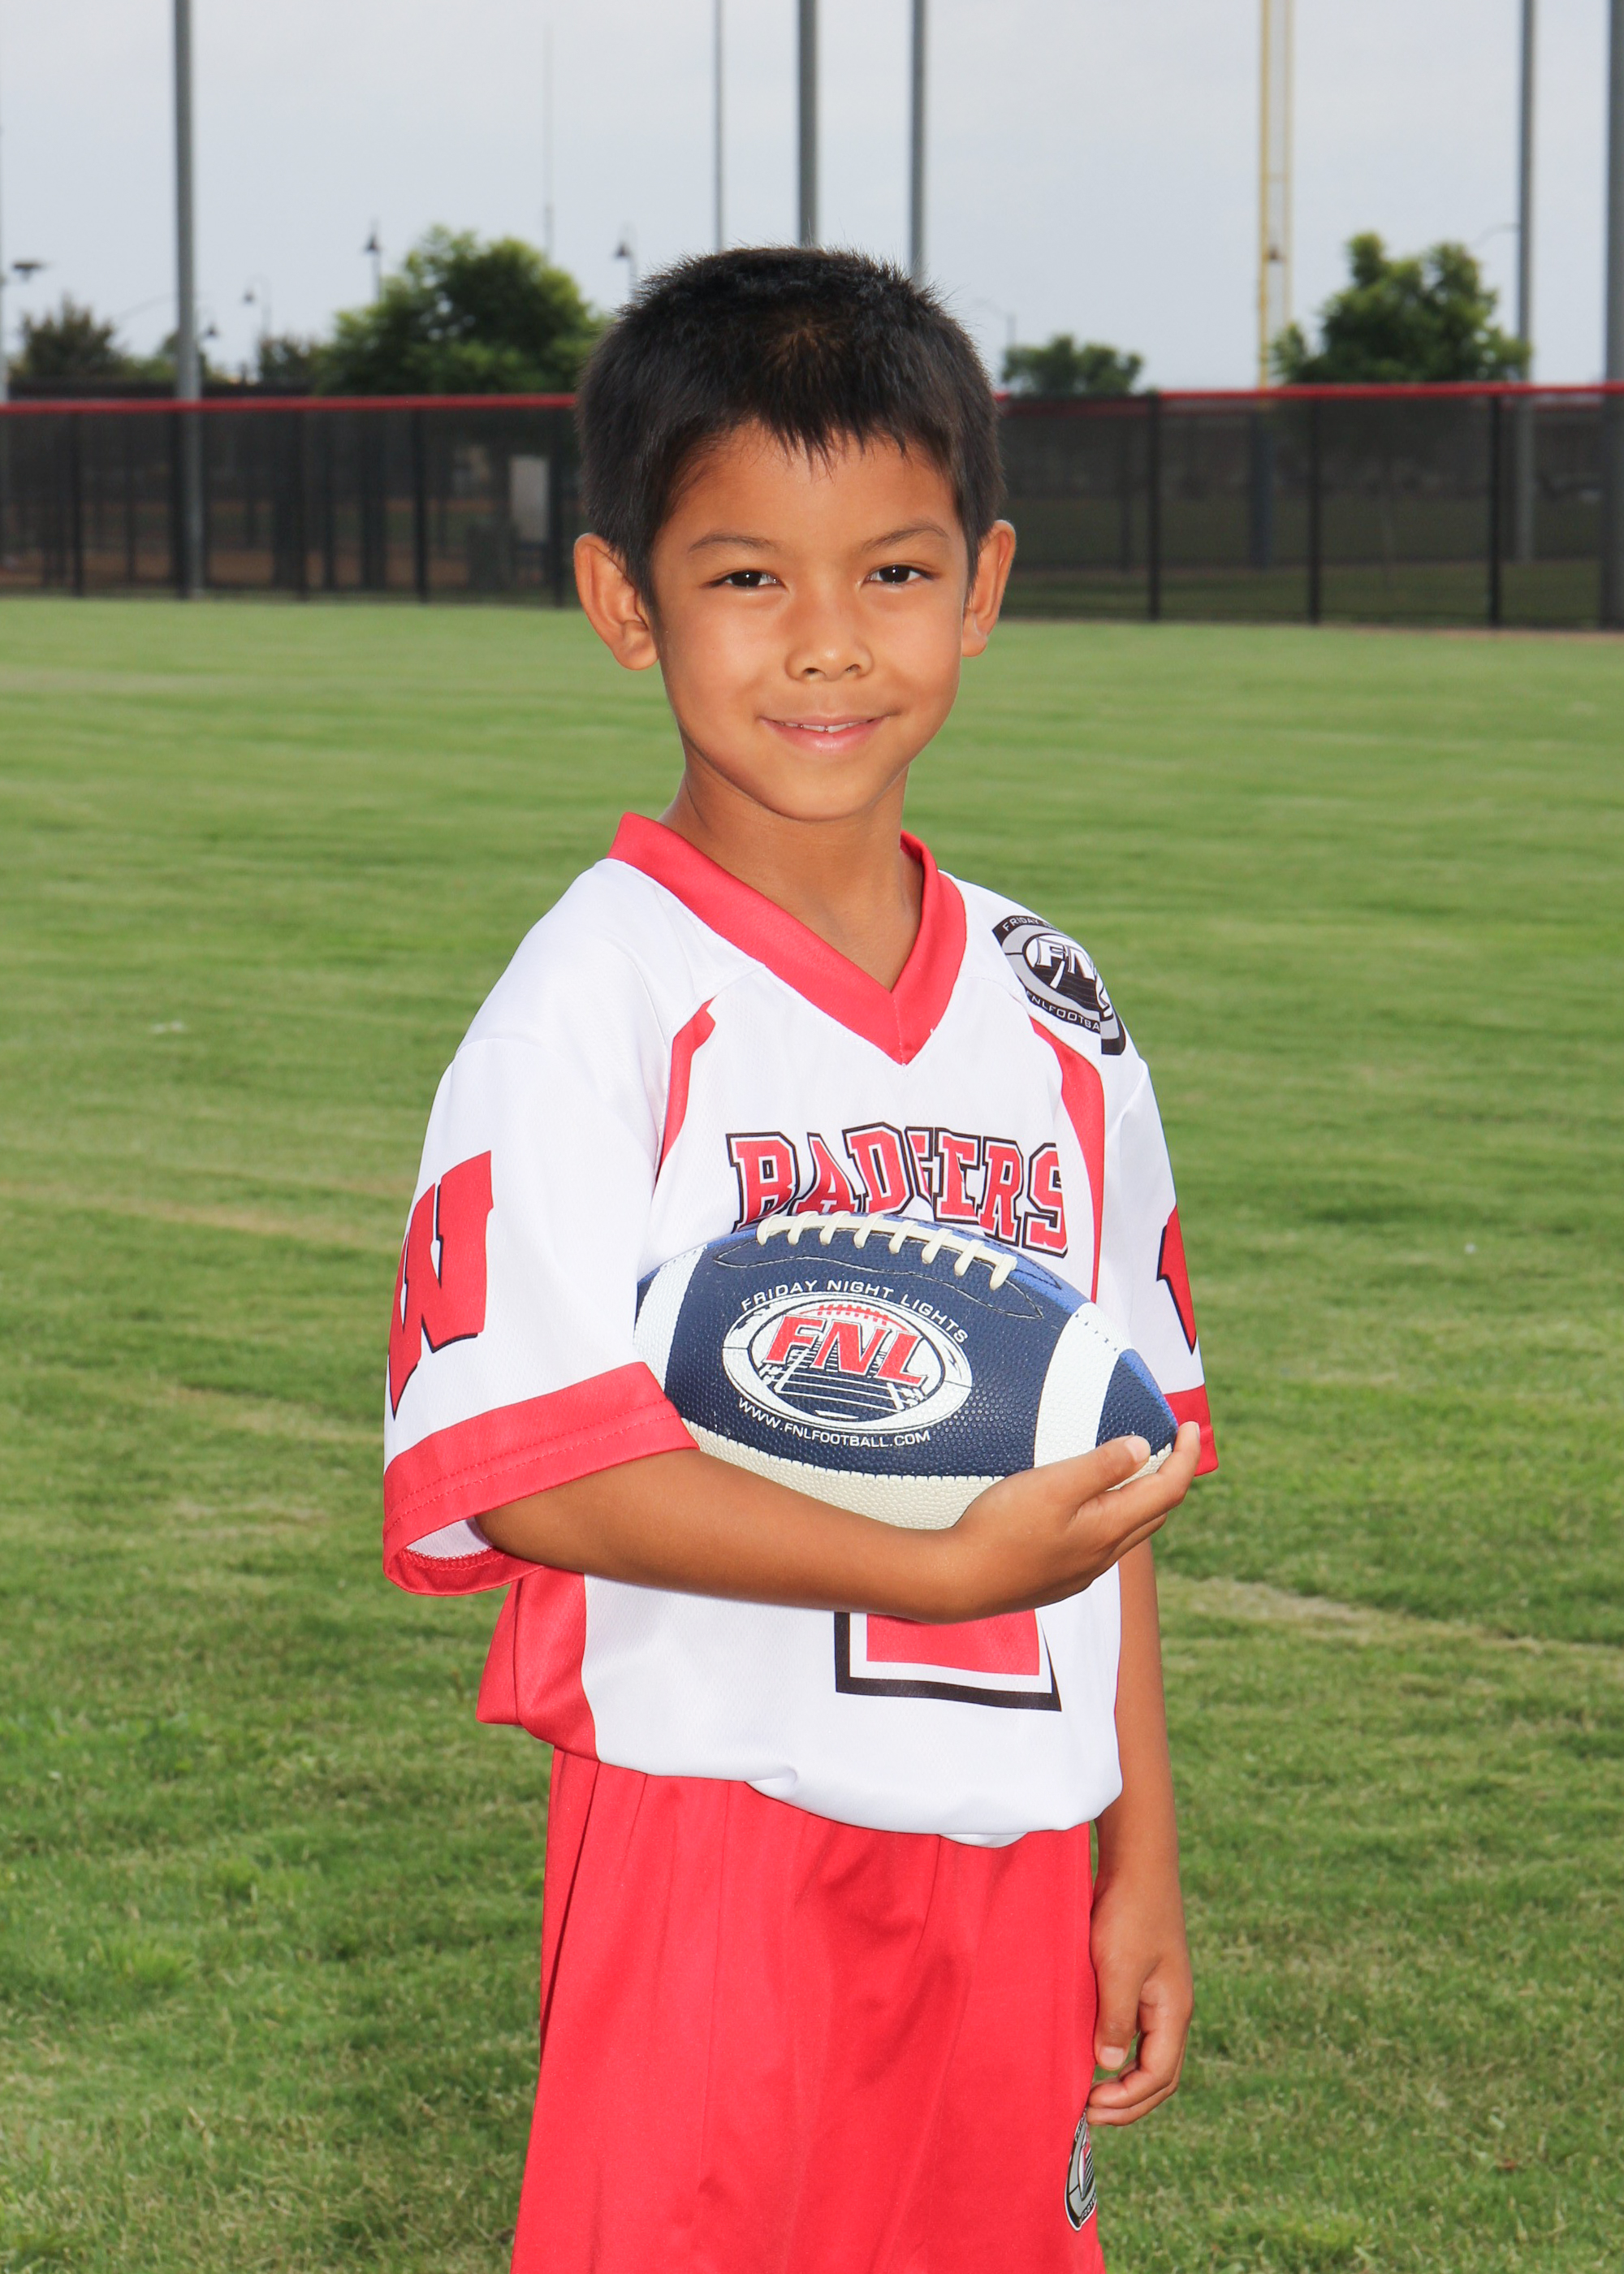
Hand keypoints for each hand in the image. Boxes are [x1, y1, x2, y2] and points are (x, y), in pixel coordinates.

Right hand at [929, 1420, 1200, 1621]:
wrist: (957, 1582)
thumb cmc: (1000, 1529)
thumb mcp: (1052, 1485)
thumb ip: (1100, 1466)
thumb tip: (1143, 1448)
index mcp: (1109, 1528)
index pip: (1168, 1490)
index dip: (1186, 1456)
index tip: (1190, 1425)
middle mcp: (1104, 1555)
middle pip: (1155, 1512)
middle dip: (1170, 1476)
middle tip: (1170, 1442)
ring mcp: (1082, 1571)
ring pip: (1129, 1531)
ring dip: (1142, 1498)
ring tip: (1135, 1468)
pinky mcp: (1060, 1578)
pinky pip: (1103, 1545)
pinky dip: (1114, 1517)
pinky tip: (1090, 1507)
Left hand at [1084, 1868, 1192, 2126]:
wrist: (1138, 1862)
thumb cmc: (1130, 1911)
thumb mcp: (1118, 1967)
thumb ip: (1115, 2018)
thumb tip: (1109, 2064)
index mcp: (1173, 2011)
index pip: (1158, 2076)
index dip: (1127, 2101)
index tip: (1090, 2107)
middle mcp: (1171, 2009)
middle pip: (1159, 2075)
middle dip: (1128, 2102)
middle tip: (1088, 2114)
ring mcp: (1159, 1996)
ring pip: (1149, 2055)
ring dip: (1124, 2081)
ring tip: (1090, 2094)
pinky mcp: (1143, 1981)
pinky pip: (1137, 2031)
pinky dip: (1120, 2053)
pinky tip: (1093, 2053)